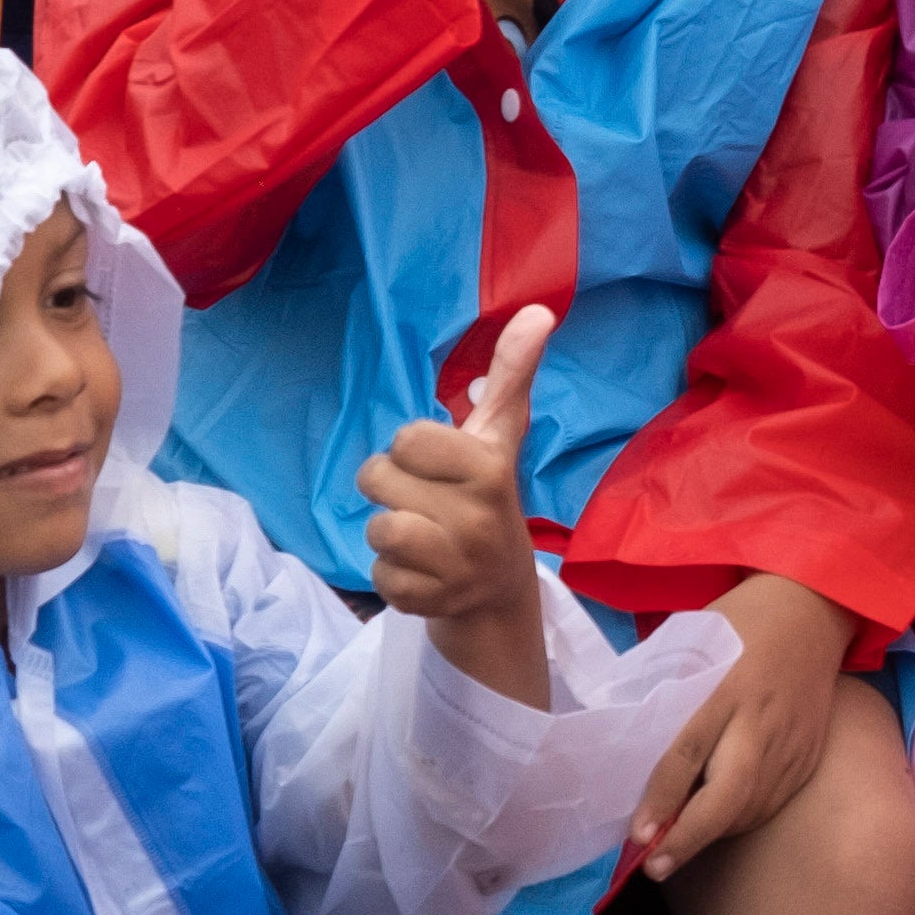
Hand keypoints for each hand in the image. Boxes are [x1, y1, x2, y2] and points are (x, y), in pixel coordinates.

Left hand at [359, 303, 556, 691]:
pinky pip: (378, 577)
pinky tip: (420, 573)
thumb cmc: (486, 497)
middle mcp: (476, 519)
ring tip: (420, 537)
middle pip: (377, 480)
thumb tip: (537, 310)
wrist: (499, 590)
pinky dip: (390, 575)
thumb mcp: (499, 436)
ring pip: (377, 530)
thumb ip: (511, 374)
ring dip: (386, 534)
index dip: (411, 451)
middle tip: (425, 503)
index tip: (437, 468)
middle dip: (391, 489)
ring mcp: (456, 568)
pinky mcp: (430, 604)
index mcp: (488, 470)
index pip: (405, 439)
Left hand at [628, 569, 855, 877]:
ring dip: (712, 834)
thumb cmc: (739, 620)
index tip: (638, 834)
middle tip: (656, 866)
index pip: (688, 752)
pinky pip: (773, 802)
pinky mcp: (810, 754)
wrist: (814, 608)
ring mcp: (792, 741)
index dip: (662, 797)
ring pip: (752, 807)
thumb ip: (668, 692)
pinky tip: (716, 823)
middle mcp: (762, 719)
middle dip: (690, 837)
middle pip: (729, 794)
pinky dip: (740, 820)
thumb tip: (627, 748)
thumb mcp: (693, 640)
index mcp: (727, 685)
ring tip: (674, 848)